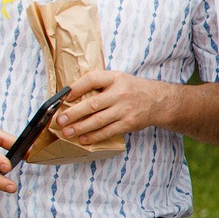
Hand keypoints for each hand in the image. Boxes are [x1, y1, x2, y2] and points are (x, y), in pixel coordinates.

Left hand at [50, 71, 164, 145]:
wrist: (158, 101)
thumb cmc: (132, 89)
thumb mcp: (117, 78)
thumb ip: (98, 83)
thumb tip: (71, 94)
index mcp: (115, 78)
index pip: (93, 79)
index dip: (77, 87)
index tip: (64, 95)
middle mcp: (120, 94)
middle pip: (93, 104)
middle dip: (73, 113)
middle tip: (60, 120)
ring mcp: (125, 110)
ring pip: (98, 121)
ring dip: (80, 128)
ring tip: (67, 132)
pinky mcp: (128, 123)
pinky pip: (108, 131)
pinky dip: (94, 136)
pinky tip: (83, 139)